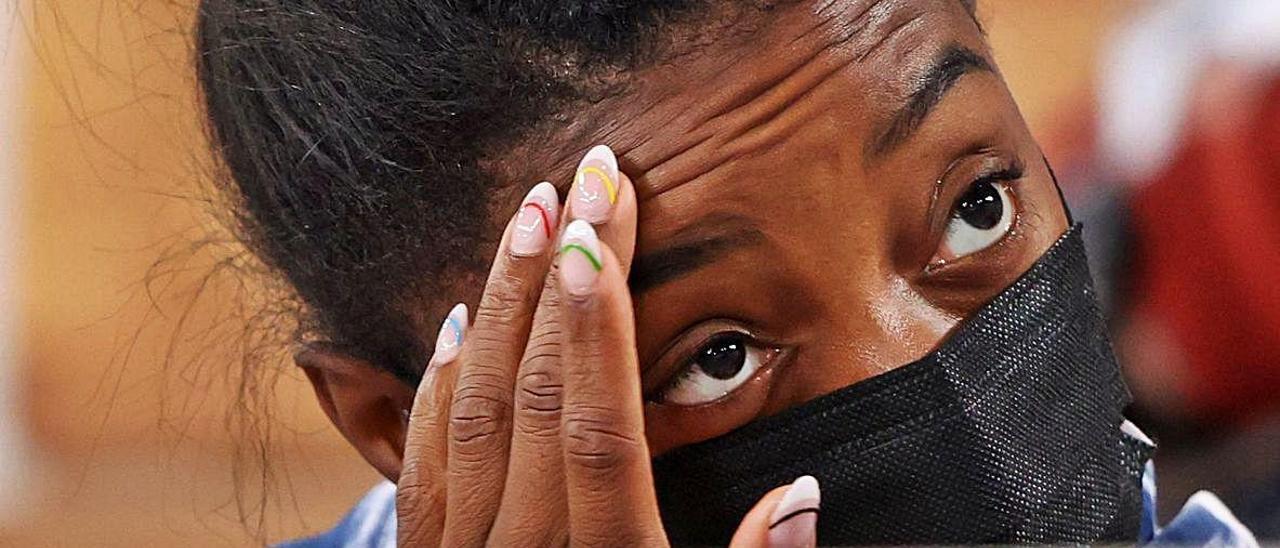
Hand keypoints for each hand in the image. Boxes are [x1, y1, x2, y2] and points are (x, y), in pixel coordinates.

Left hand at [395, 145, 819, 546]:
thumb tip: (802, 494)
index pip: (600, 432)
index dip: (600, 331)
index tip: (601, 237)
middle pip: (542, 397)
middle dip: (563, 279)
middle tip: (586, 182)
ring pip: (478, 411)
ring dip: (504, 305)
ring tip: (530, 218)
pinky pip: (423, 462)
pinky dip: (440, 386)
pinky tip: (458, 322)